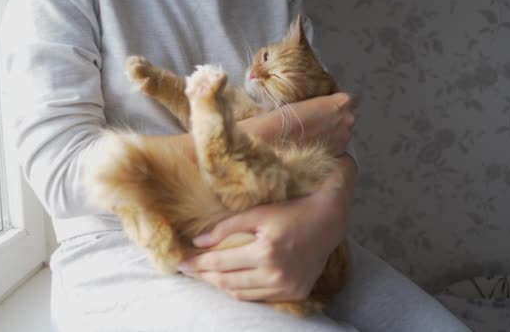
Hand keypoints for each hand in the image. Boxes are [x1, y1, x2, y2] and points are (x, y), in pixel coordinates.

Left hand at [178, 161, 353, 301]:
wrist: (328, 221)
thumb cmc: (291, 211)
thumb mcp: (258, 213)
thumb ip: (226, 228)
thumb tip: (198, 243)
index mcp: (266, 252)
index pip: (221, 263)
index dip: (198, 264)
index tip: (181, 264)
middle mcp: (277, 274)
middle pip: (229, 283)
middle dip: (205, 277)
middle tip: (189, 271)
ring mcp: (288, 288)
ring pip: (243, 295)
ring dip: (222, 286)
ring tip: (207, 276)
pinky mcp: (296, 293)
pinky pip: (261, 298)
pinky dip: (243, 291)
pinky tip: (232, 281)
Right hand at [242, 93, 355, 154]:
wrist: (277, 143)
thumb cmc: (287, 118)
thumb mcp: (302, 100)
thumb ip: (319, 101)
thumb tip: (320, 102)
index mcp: (341, 103)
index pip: (352, 98)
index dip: (339, 102)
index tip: (328, 104)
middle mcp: (347, 121)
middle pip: (347, 116)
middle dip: (336, 118)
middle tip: (317, 119)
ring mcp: (344, 139)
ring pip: (342, 132)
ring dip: (332, 132)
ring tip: (312, 132)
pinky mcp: (337, 154)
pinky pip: (336, 146)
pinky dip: (327, 144)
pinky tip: (312, 143)